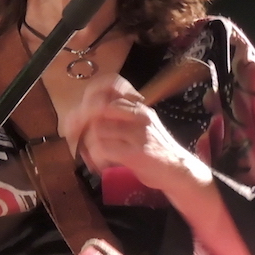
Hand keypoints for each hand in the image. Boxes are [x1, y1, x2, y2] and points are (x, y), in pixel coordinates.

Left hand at [64, 74, 200, 195]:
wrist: (178, 170)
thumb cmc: (155, 150)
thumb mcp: (140, 126)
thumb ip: (118, 119)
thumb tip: (83, 117)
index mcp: (139, 106)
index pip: (112, 84)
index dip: (91, 94)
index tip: (81, 111)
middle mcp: (139, 114)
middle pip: (99, 105)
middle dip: (82, 121)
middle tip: (76, 136)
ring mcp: (138, 132)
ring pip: (98, 128)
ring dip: (88, 144)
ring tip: (90, 155)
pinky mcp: (136, 152)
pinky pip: (103, 147)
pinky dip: (95, 157)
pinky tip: (99, 165)